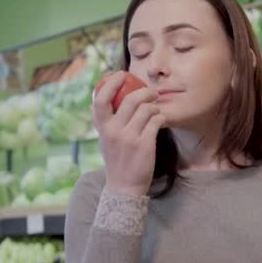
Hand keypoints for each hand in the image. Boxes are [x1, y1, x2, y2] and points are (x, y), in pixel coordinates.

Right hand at [92, 71, 164, 195]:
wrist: (124, 187)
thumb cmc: (117, 160)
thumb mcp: (105, 140)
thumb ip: (105, 121)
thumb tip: (105, 99)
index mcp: (102, 128)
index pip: (100, 99)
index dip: (111, 83)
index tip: (121, 75)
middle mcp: (114, 131)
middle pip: (130, 99)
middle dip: (145, 92)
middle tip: (152, 92)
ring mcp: (130, 138)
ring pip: (147, 109)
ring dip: (154, 106)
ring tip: (156, 111)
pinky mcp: (145, 144)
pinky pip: (156, 121)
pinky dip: (161, 117)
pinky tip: (160, 120)